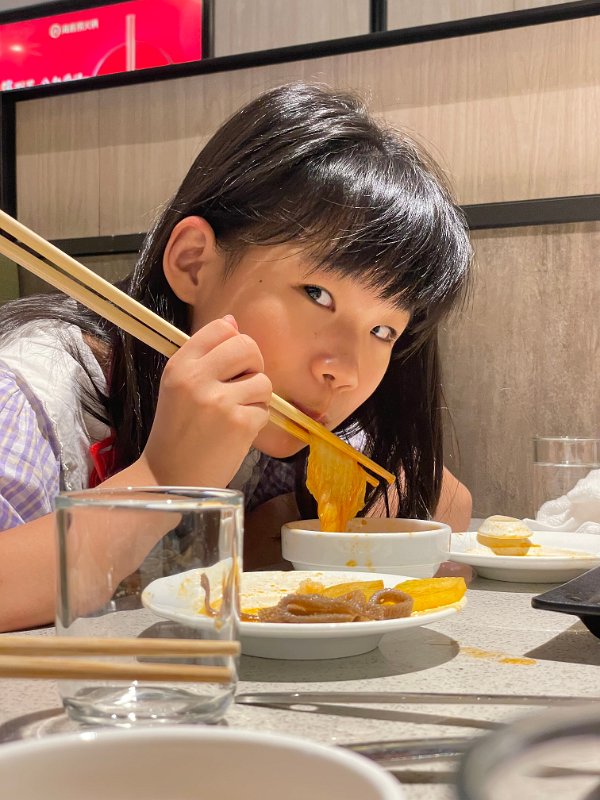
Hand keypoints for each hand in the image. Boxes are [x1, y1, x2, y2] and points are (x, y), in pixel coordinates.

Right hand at [141, 315, 271, 486]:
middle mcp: (197, 379)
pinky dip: (256, 422)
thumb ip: (205, 354)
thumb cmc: (177, 432)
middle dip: (253, 366)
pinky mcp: (239, 424)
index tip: (231, 363)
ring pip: (262, 381)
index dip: (234, 343)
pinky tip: (236, 433)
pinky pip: (265, 410)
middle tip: (241, 386)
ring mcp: (219, 402)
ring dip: (256, 398)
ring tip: (234, 414)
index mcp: (179, 365)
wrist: (169, 479)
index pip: (220, 329)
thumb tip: (233, 322)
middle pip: (247, 347)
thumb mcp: (178, 387)